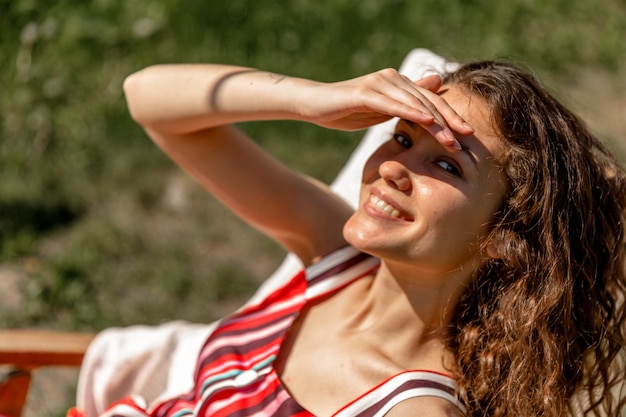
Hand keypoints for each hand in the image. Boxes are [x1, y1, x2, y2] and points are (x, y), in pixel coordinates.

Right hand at [299, 69, 472, 149]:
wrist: (314, 105)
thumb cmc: (346, 109)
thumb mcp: (380, 110)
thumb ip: (404, 104)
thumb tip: (432, 89)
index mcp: (397, 84)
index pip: (430, 101)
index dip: (450, 116)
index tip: (467, 134)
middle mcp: (392, 79)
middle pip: (428, 101)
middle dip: (449, 120)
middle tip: (466, 138)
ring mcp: (379, 84)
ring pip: (414, 103)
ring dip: (435, 122)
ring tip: (450, 138)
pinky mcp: (365, 93)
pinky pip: (393, 104)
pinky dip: (412, 112)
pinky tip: (427, 121)